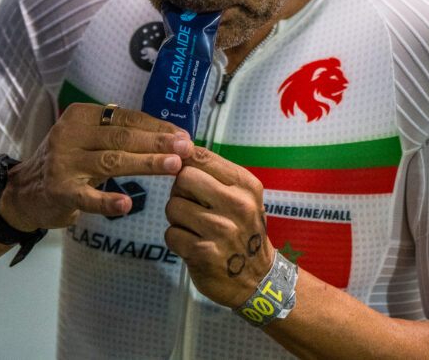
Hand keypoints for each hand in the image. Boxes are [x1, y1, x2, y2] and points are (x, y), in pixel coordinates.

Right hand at [0, 103, 192, 230]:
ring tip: (173, 166)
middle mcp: (70, 135)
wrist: (24, 192)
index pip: (126, 118)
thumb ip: (119, 134)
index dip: (157, 126)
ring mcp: (63, 164)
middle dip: (157, 142)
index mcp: (80, 116)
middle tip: (186, 148)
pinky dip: (107, 201)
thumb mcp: (88, 139)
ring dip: (145, 163)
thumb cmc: (68, 162)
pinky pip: (88, 197)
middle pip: (122, 137)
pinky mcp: (59, 192)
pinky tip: (127, 203)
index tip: (184, 135)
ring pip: (111, 161)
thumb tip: (170, 134)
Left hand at [164, 147, 274, 307]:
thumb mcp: (243, 198)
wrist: (258, 278)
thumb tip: (181, 150)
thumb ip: (215, 175)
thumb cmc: (244, 231)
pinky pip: (170, 233)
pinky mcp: (203, 253)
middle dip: (180, 191)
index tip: (184, 172)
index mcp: (246, 186)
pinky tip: (192, 244)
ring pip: (173, 206)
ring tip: (194, 227)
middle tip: (190, 205)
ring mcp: (220, 230)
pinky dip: (176, 239)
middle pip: (183, 178)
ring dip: (176, 218)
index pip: (202, 157)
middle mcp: (236, 205)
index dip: (185, 162)